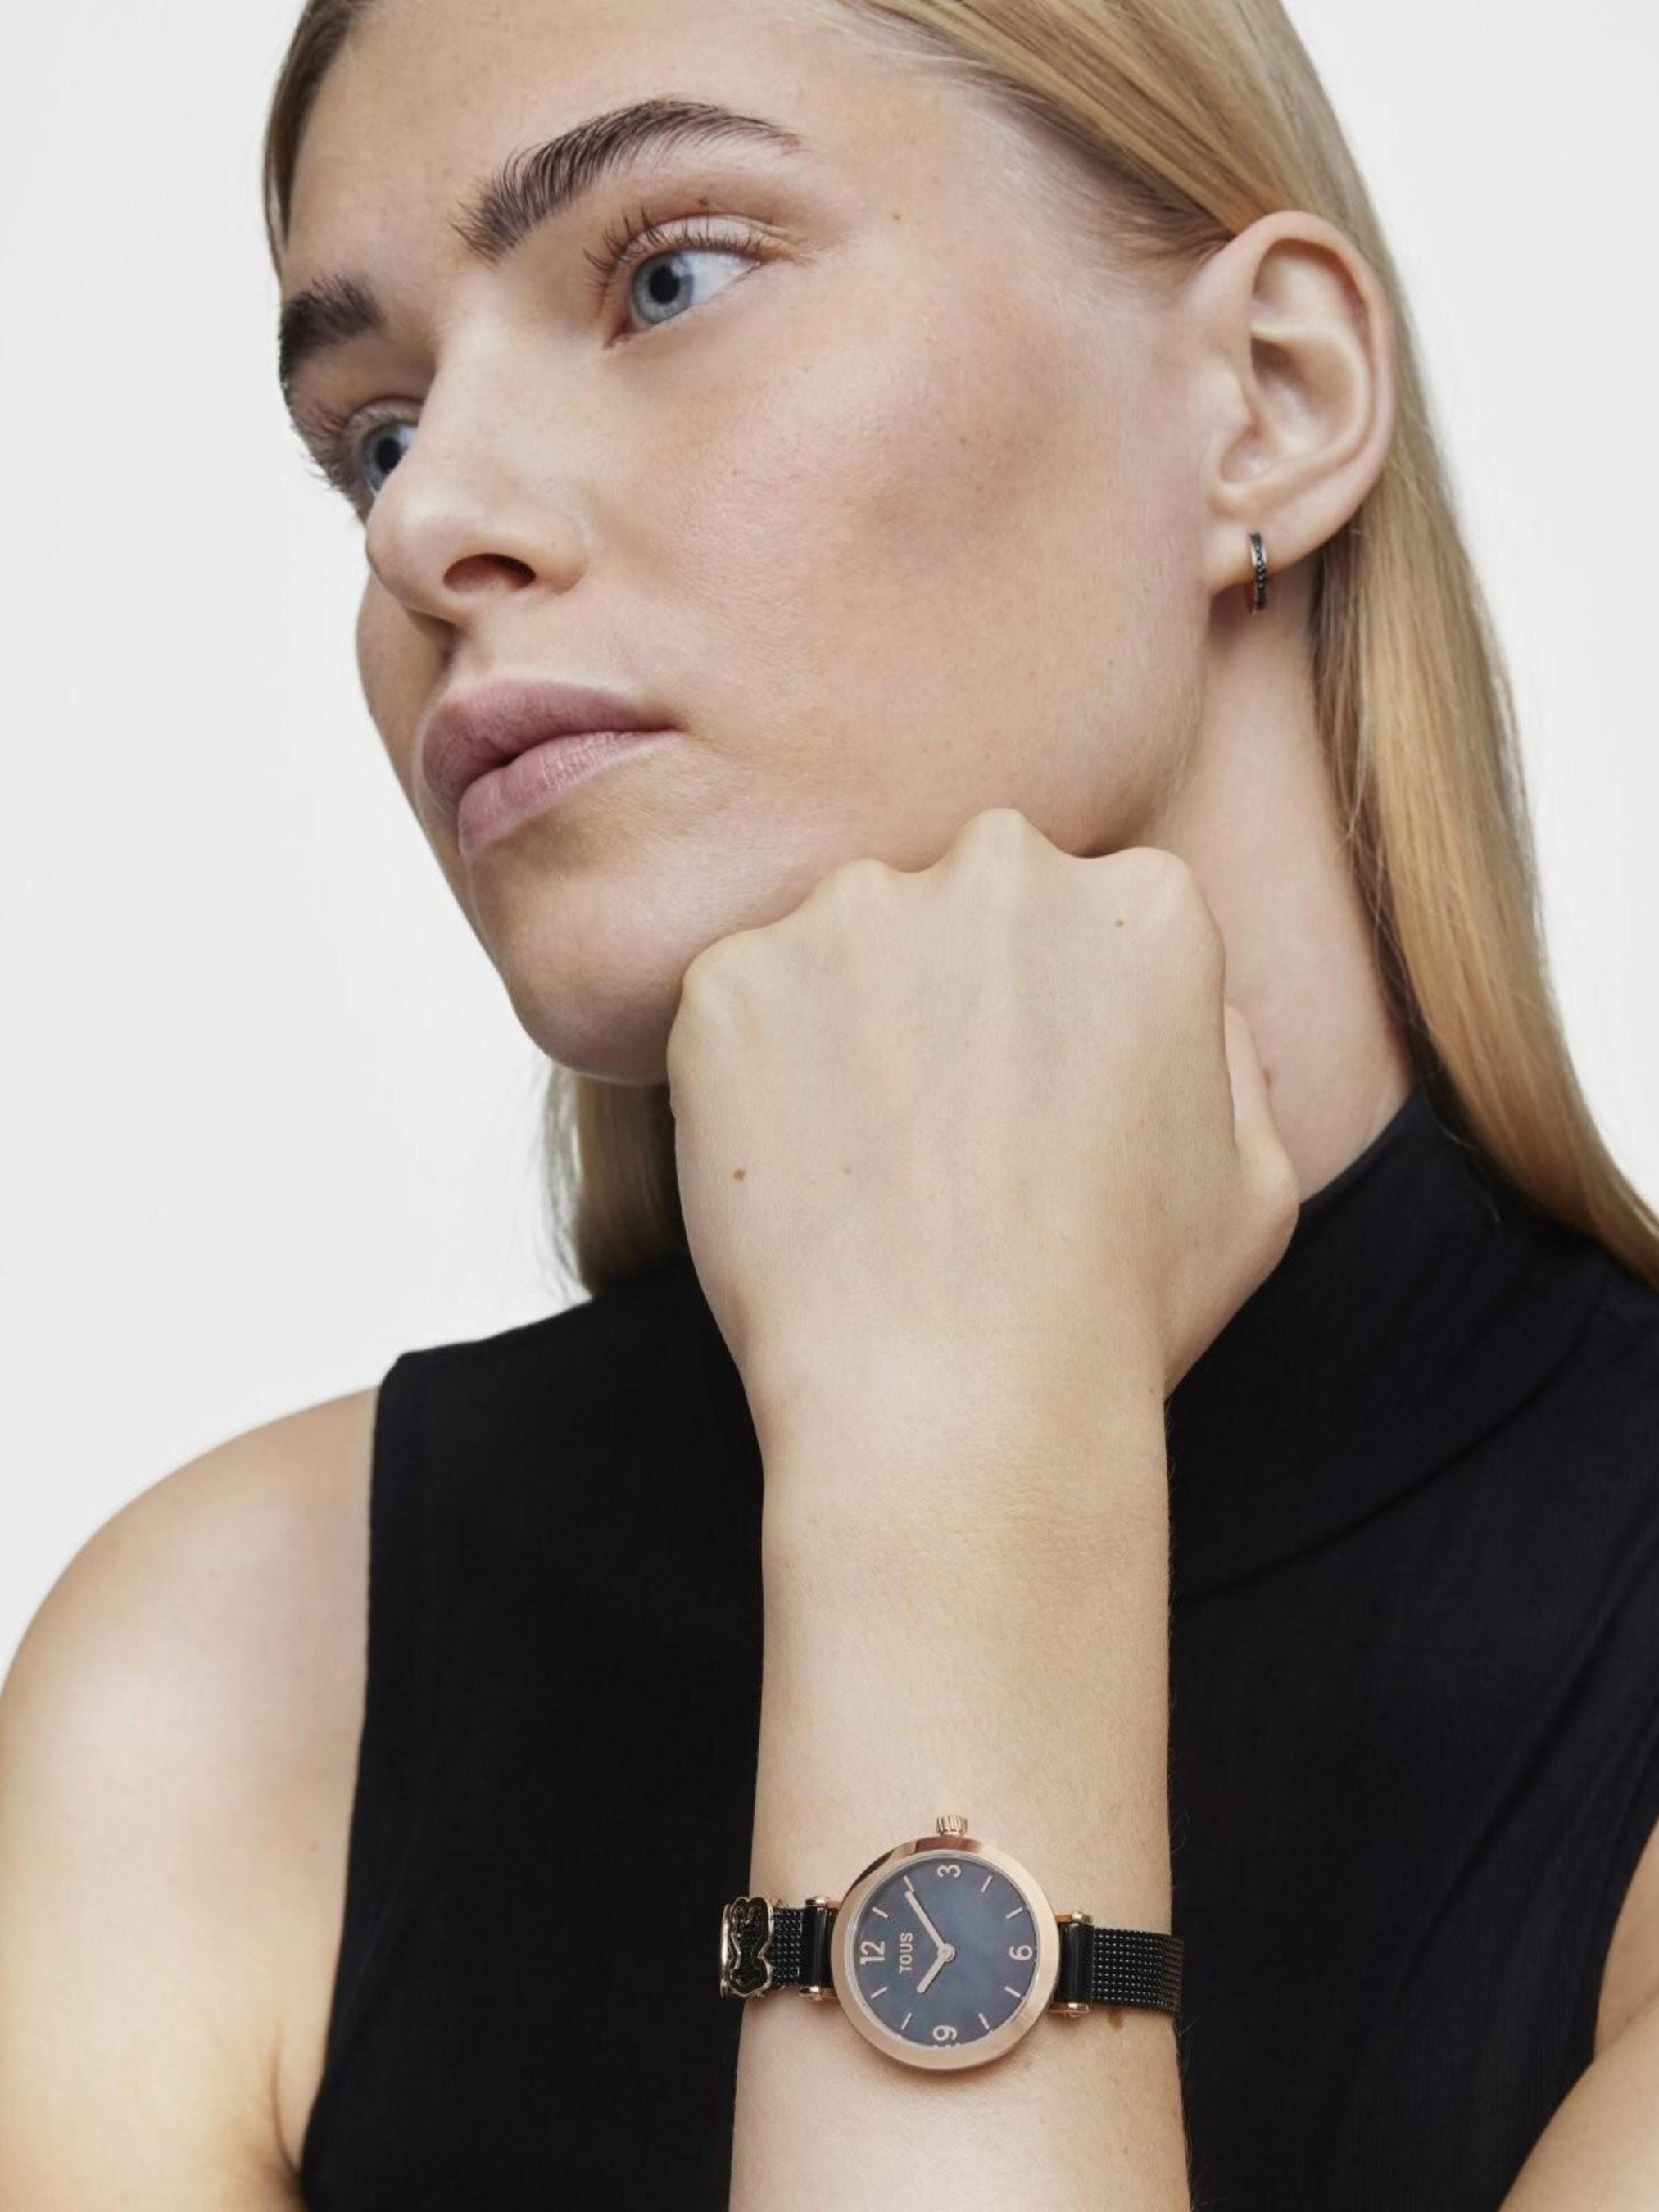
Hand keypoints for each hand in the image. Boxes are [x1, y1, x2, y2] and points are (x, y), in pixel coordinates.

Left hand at [664, 807, 1297, 1445]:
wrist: (956, 1402)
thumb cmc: (1118, 1313)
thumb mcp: (1254, 1182)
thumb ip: (1225, 1053)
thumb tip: (1180, 1006)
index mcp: (1145, 902)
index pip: (1081, 917)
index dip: (1048, 1022)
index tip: (1028, 1111)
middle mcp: (1000, 871)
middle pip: (960, 907)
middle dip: (948, 996)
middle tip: (939, 1138)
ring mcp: (852, 915)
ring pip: (841, 949)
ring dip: (845, 1028)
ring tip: (865, 1172)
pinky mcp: (732, 979)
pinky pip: (736, 1008)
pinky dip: (748, 1079)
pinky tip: (793, 1178)